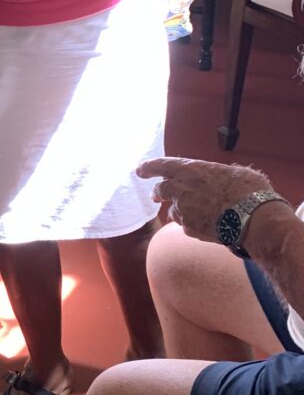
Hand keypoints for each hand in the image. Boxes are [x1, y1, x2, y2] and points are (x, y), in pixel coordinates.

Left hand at [138, 157, 273, 242]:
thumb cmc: (249, 191)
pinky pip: (186, 226)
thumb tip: (221, 178)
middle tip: (156, 196)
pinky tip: (206, 226)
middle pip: (160, 190)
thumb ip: (218, 174)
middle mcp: (180, 189)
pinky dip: (192, 225)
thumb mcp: (235, 172)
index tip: (139, 170)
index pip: (160, 165)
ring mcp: (183, 210)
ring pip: (173, 211)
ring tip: (195, 213)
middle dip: (157, 193)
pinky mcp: (189, 228)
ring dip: (179, 211)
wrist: (254, 219)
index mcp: (189, 170)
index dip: (148, 167)